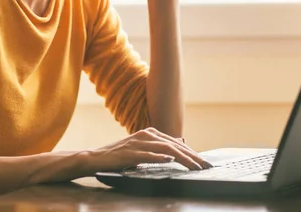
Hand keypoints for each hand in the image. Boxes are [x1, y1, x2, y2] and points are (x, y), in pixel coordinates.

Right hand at [87, 127, 212, 171]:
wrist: (95, 158)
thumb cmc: (120, 155)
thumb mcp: (143, 148)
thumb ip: (160, 145)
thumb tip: (180, 141)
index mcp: (151, 133)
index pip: (176, 143)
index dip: (192, 152)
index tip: (204, 162)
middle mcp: (146, 135)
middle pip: (174, 144)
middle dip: (192, 156)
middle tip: (205, 165)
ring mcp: (138, 143)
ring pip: (165, 148)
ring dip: (182, 157)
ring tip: (193, 166)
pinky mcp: (129, 152)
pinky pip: (147, 154)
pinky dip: (159, 157)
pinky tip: (169, 159)